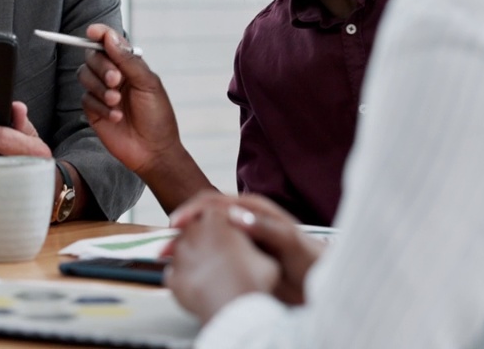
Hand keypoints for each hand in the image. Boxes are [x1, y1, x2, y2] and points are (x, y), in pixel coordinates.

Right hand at [77, 24, 182, 175]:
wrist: (153, 150)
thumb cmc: (157, 117)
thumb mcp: (148, 84)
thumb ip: (128, 60)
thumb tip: (109, 37)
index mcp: (129, 65)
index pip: (109, 43)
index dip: (99, 34)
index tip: (93, 32)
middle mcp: (113, 75)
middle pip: (92, 57)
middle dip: (102, 67)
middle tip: (117, 80)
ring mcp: (102, 92)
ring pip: (84, 76)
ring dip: (100, 88)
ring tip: (117, 102)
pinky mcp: (93, 110)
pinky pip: (86, 99)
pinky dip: (100, 107)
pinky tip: (116, 117)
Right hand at [168, 192, 323, 305]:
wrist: (319, 281)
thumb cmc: (308, 260)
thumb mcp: (290, 243)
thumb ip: (266, 228)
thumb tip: (235, 215)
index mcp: (253, 208)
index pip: (214, 201)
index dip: (192, 210)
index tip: (175, 224)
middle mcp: (243, 217)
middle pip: (204, 214)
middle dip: (181, 227)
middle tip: (164, 245)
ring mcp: (239, 234)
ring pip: (205, 232)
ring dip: (185, 242)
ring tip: (168, 257)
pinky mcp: (238, 251)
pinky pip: (211, 248)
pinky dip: (196, 254)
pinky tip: (187, 267)